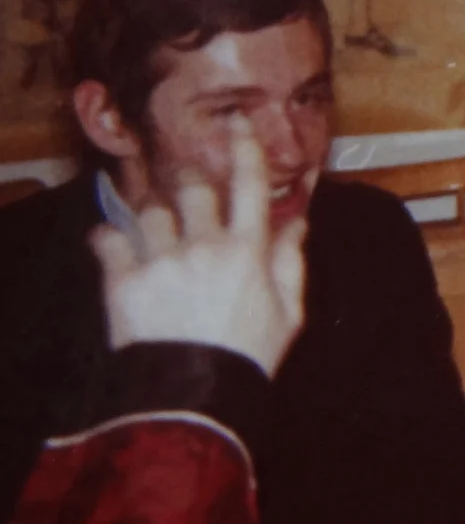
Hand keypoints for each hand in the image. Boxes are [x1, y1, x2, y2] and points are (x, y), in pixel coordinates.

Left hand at [90, 116, 306, 376]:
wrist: (194, 398)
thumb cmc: (246, 356)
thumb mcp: (287, 313)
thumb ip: (290, 261)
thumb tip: (297, 221)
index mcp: (247, 251)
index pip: (250, 185)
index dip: (245, 149)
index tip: (239, 124)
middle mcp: (203, 246)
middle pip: (192, 189)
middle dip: (189, 180)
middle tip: (186, 183)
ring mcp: (161, 262)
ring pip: (150, 212)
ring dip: (152, 213)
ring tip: (152, 223)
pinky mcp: (124, 283)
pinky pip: (109, 241)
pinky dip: (108, 237)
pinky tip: (110, 240)